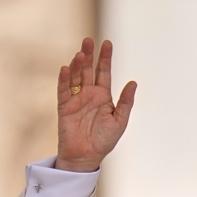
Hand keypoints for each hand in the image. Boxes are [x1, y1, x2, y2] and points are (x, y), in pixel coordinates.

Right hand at [55, 38, 137, 172]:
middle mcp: (88, 94)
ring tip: (81, 54)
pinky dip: (64, 80)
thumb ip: (126, 102)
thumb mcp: (119, 121)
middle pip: (88, 70)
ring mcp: (75, 99)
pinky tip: (66, 69)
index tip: (107, 43)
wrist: (87, 157)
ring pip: (75, 77)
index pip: (103, 72)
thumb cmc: (104, 141)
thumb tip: (133, 83)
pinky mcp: (64, 107)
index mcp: (103, 96)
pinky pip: (63, 90)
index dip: (105, 58)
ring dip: (77, 65)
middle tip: (89, 40)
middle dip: (89, 55)